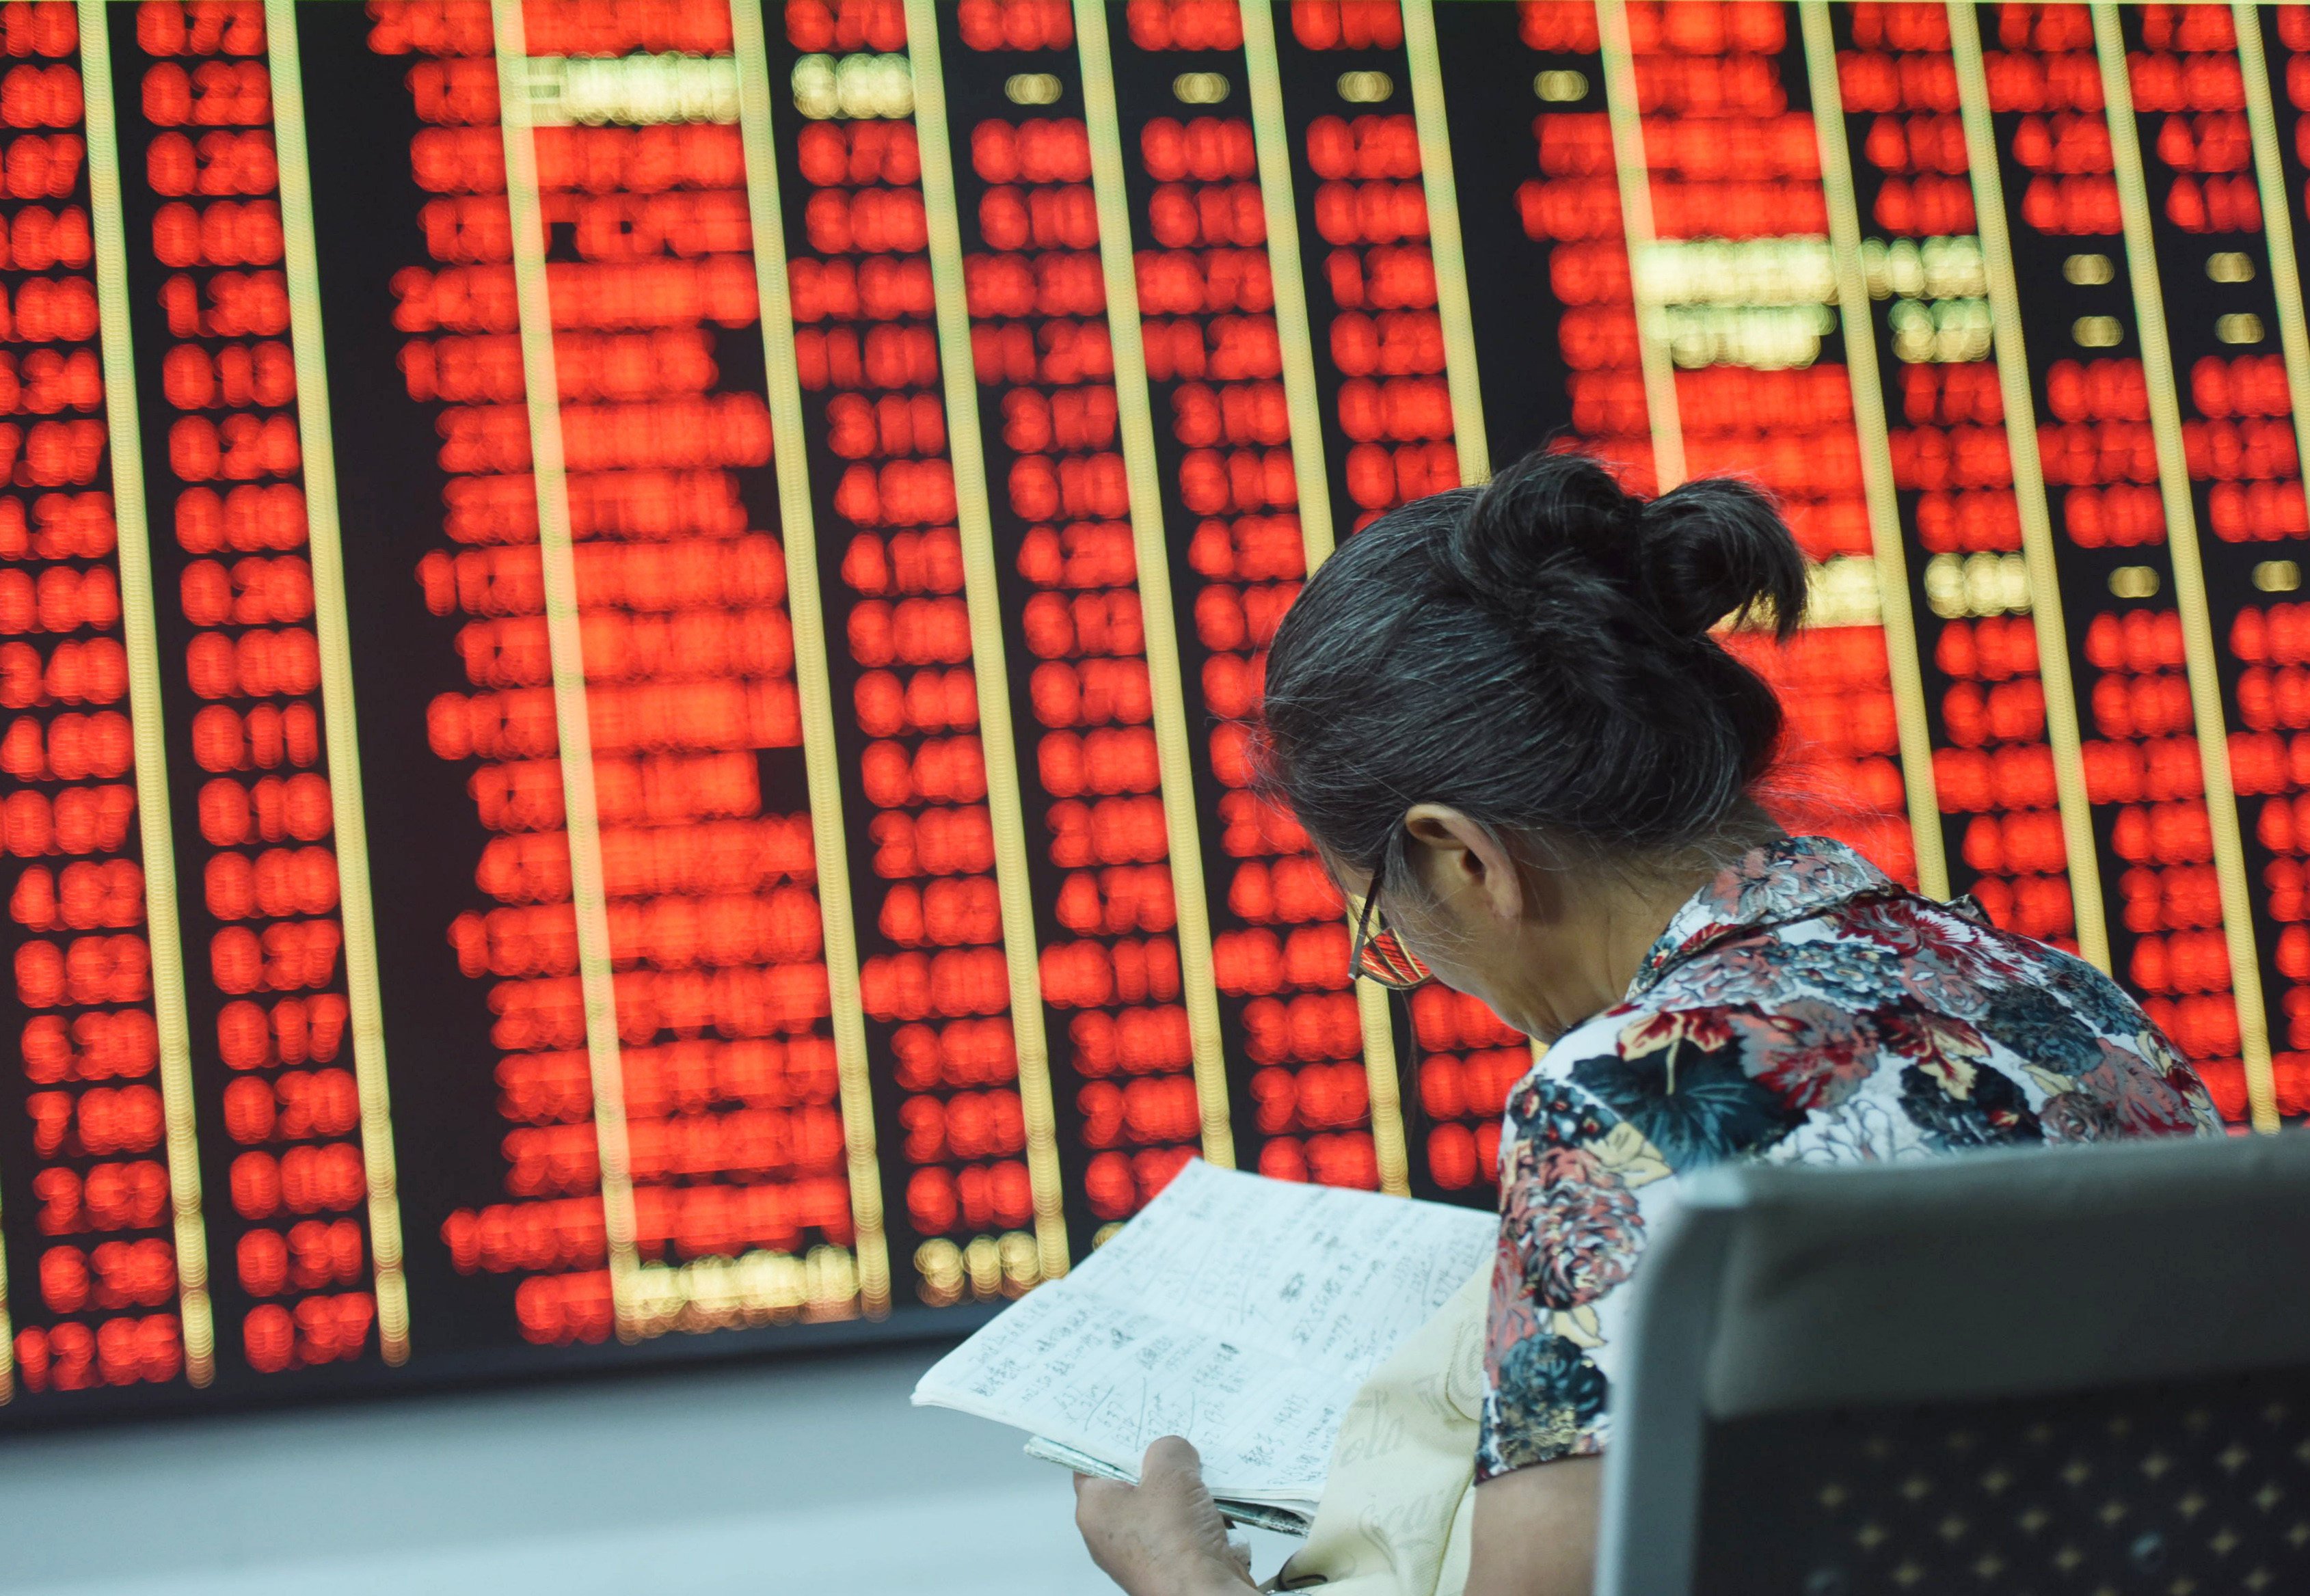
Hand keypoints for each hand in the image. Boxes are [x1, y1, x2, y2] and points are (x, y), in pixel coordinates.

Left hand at [1073, 1437, 1257, 1595]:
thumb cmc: (1175, 1541)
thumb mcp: (1171, 1472)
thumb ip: (1168, 1449)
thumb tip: (1174, 1452)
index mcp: (1094, 1509)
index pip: (1092, 1463)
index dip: (1113, 1440)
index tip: (1134, 1422)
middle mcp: (1111, 1534)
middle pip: (1133, 1483)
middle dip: (1160, 1465)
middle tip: (1179, 1445)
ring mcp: (1141, 1553)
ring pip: (1163, 1506)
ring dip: (1187, 1492)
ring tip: (1205, 1478)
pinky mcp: (1172, 1566)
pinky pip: (1185, 1530)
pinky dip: (1202, 1518)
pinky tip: (1218, 1509)